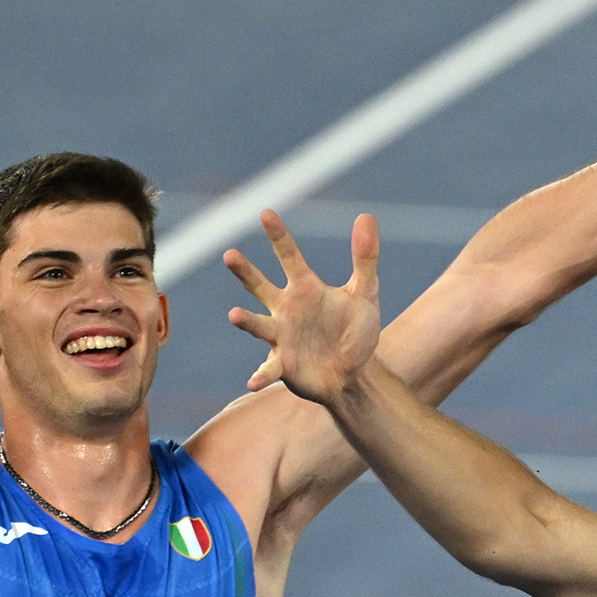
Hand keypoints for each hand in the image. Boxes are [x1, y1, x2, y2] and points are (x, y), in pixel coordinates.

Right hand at [225, 210, 381, 403]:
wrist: (353, 374)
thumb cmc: (355, 331)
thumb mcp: (365, 294)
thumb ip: (365, 258)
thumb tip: (366, 216)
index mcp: (305, 288)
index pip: (289, 256)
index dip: (278, 235)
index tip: (265, 213)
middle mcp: (286, 309)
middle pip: (261, 286)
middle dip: (246, 272)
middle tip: (229, 255)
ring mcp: (281, 336)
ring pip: (259, 325)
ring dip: (247, 320)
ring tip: (234, 315)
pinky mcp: (283, 364)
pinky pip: (269, 369)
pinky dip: (261, 375)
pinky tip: (252, 383)